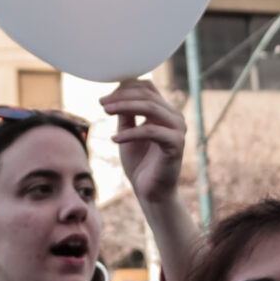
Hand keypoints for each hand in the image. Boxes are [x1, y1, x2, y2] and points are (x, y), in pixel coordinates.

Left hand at [103, 79, 184, 205]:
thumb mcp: (128, 133)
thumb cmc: (140, 163)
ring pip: (151, 108)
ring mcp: (178, 129)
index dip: (125, 88)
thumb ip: (126, 114)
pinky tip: (114, 139)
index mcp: (165, 112)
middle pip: (148, 95)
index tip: (104, 98)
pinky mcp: (175, 144)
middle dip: (122, 97)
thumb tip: (115, 94)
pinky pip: (151, 131)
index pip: (147, 88)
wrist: (151, 192)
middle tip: (101, 103)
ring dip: (125, 107)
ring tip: (105, 112)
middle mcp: (174, 117)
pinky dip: (131, 133)